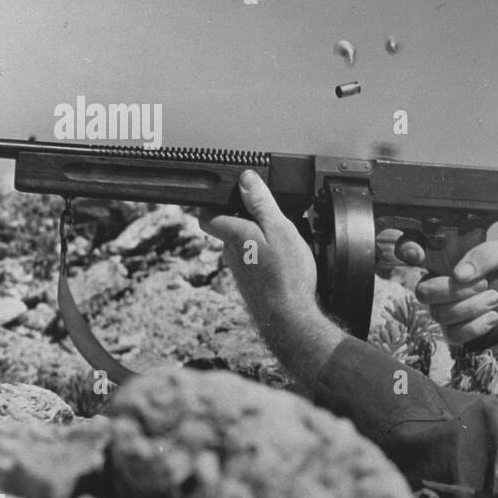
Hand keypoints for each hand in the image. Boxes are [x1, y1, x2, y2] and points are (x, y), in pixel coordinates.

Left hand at [199, 170, 339, 381]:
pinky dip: (264, 260)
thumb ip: (261, 204)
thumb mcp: (280, 230)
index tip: (232, 197)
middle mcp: (231, 253)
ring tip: (283, 242)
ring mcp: (239, 272)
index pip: (207, 215)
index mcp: (235, 235)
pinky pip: (253, 264)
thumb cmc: (286, 276)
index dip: (215, 204)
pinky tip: (284, 264)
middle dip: (246, 221)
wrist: (289, 319)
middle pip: (229, 229)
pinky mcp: (249, 286)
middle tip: (272, 218)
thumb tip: (246, 179)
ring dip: (257, 241)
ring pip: (242, 248)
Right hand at [412, 238, 497, 347]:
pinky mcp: (457, 333)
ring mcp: (446, 311)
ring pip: (440, 315)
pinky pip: (453, 335)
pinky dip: (474, 327)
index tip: (416, 253)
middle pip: (424, 292)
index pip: (414, 252)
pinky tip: (493, 318)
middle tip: (483, 284)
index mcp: (448, 261)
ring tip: (495, 298)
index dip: (406, 250)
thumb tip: (459, 274)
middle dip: (454, 291)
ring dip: (471, 307)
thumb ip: (484, 255)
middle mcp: (441, 286)